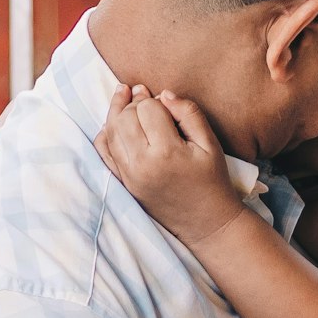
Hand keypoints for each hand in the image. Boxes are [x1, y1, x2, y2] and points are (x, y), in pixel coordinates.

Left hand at [95, 84, 244, 247]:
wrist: (206, 223)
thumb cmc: (212, 181)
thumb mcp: (210, 144)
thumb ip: (189, 113)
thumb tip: (164, 94)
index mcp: (167, 152)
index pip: (148, 109)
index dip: (155, 99)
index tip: (164, 103)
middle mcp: (143, 164)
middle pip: (125, 118)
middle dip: (132, 102)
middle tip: (142, 94)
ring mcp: (130, 176)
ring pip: (110, 132)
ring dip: (116, 112)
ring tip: (124, 97)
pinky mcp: (125, 184)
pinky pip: (104, 154)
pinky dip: (104, 135)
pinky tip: (112, 123)